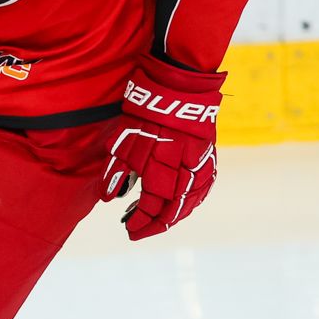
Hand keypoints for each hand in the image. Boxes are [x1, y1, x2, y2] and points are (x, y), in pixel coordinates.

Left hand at [101, 55, 224, 240]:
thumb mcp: (123, 142)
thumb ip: (116, 173)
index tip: (127, 228)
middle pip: (171, 212)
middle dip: (154, 225)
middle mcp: (184, 176)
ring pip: (190, 203)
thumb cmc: (146, 114)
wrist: (178, 89)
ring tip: (158, 220)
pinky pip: (203, 189)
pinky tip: (183, 204)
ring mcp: (200, 167)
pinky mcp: (209, 157)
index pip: (150, 210)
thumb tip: (109, 198)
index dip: (138, 222)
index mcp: (161, 174)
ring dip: (173, 216)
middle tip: (139, 229)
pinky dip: (191, 202)